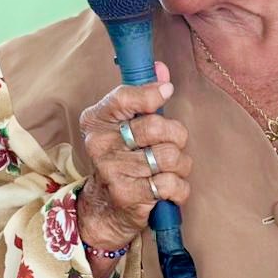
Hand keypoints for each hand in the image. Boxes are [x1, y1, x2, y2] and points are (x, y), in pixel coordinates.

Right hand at [77, 61, 191, 249]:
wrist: (105, 209)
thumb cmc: (123, 160)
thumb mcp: (125, 126)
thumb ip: (143, 97)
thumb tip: (161, 68)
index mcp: (96, 121)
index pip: (124, 97)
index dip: (151, 93)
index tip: (166, 91)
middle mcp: (100, 145)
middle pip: (157, 127)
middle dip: (177, 137)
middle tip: (172, 145)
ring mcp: (113, 171)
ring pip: (171, 157)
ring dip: (181, 165)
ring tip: (169, 170)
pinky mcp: (128, 196)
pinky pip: (173, 184)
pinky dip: (179, 188)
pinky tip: (168, 189)